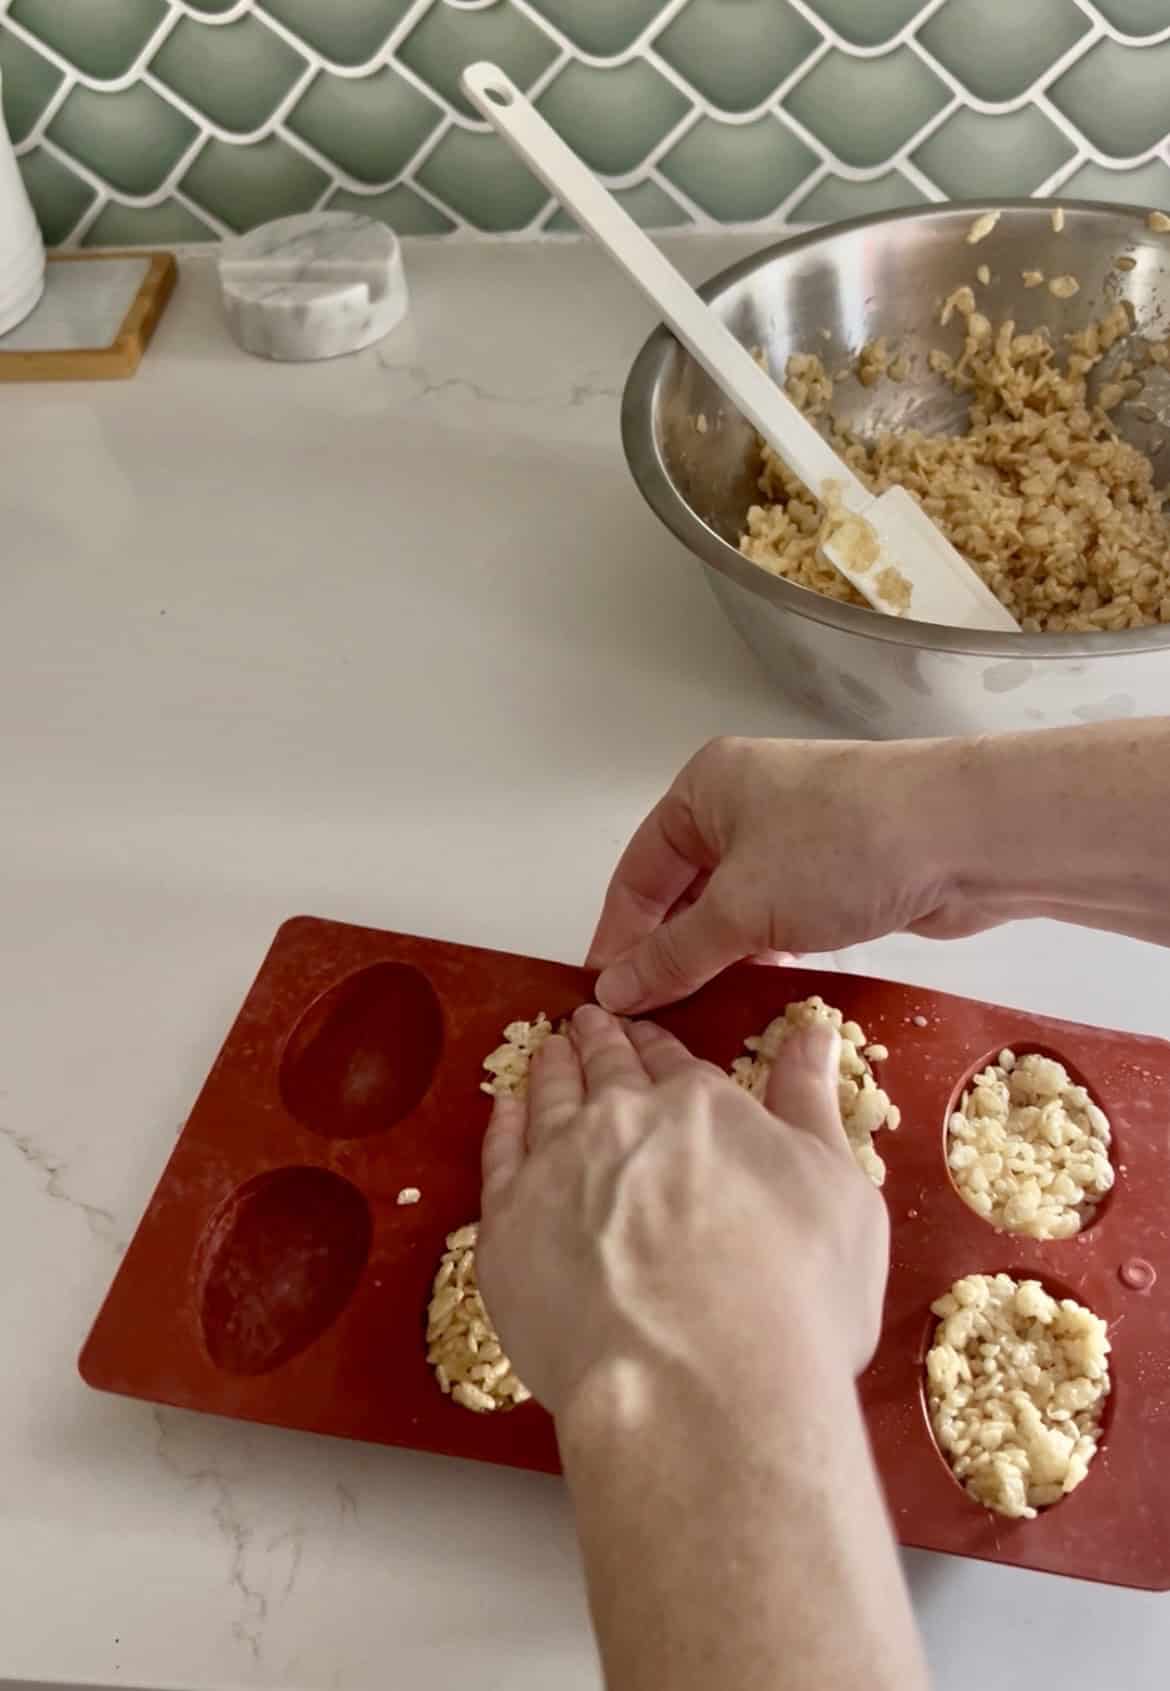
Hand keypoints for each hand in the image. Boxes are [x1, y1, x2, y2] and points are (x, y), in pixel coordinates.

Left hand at [476, 1004, 888, 1419]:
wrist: (703, 1392)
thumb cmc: (794, 1305)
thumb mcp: (840, 1192)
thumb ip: (811, 1103)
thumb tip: (812, 1032)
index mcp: (703, 1107)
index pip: (674, 1063)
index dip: (659, 1048)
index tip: (647, 1036)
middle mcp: (622, 1119)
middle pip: (606, 1069)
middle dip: (599, 1043)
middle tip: (588, 1023)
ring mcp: (557, 1167)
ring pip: (548, 1099)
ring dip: (550, 1070)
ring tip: (548, 1054)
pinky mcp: (507, 1224)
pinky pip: (498, 1155)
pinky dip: (502, 1124)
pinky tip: (505, 1113)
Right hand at [587, 735, 979, 1012]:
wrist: (966, 835)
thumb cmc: (839, 851)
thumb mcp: (742, 908)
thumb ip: (674, 955)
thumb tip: (613, 992)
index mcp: (705, 787)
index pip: (638, 870)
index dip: (618, 935)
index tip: (605, 997)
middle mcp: (743, 802)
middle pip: (683, 888)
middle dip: (667, 950)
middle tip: (649, 1016)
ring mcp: (793, 834)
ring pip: (732, 906)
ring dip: (715, 956)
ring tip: (694, 1014)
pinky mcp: (836, 868)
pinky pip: (777, 915)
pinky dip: (761, 951)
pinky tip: (755, 991)